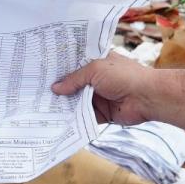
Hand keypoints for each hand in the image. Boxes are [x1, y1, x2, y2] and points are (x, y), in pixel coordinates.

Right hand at [52, 52, 168, 125]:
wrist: (148, 97)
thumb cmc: (125, 76)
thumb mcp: (95, 70)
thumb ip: (74, 79)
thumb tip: (55, 88)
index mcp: (97, 62)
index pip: (75, 64)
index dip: (61, 68)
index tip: (42, 71)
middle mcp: (97, 79)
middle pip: (73, 84)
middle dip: (59, 89)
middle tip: (37, 92)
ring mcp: (99, 97)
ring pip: (77, 102)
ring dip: (64, 105)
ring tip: (42, 108)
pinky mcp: (102, 113)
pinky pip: (84, 117)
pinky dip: (74, 119)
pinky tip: (58, 121)